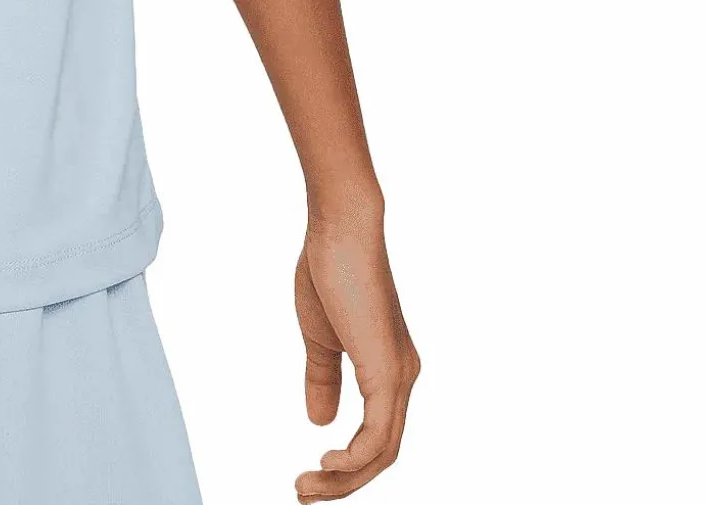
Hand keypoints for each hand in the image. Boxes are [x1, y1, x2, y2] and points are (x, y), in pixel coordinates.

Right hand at [293, 213, 418, 496]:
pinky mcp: (388, 372)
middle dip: (343, 483)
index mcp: (388, 370)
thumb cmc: (329, 270)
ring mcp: (399, 377)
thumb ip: (323, 378)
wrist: (340, 229)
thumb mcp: (320, 336)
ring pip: (381, 452)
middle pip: (381, 453)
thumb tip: (320, 422)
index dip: (347, 464)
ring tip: (306, 486)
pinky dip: (355, 459)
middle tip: (304, 493)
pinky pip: (378, 435)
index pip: (376, 436)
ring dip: (344, 478)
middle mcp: (403, 379)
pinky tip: (329, 460)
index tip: (310, 475)